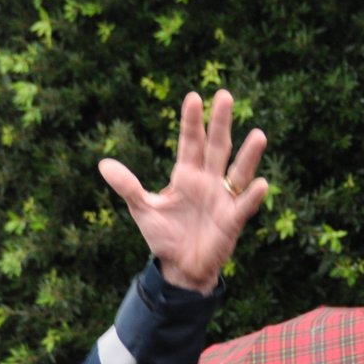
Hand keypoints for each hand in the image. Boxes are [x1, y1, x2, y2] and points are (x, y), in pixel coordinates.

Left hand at [98, 89, 267, 293]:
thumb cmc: (165, 236)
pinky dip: (252, 196)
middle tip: (224, 96)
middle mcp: (208, 181)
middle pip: (216, 147)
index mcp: (186, 175)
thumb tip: (103, 164)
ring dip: (248, 155)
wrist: (180, 268)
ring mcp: (222, 199)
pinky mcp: (232, 221)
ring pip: (237, 172)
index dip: (191, 122)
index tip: (192, 98)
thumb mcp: (143, 209)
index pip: (189, 142)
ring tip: (259, 135)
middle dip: (220, 123)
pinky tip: (260, 183)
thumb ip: (128, 186)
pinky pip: (244, 206)